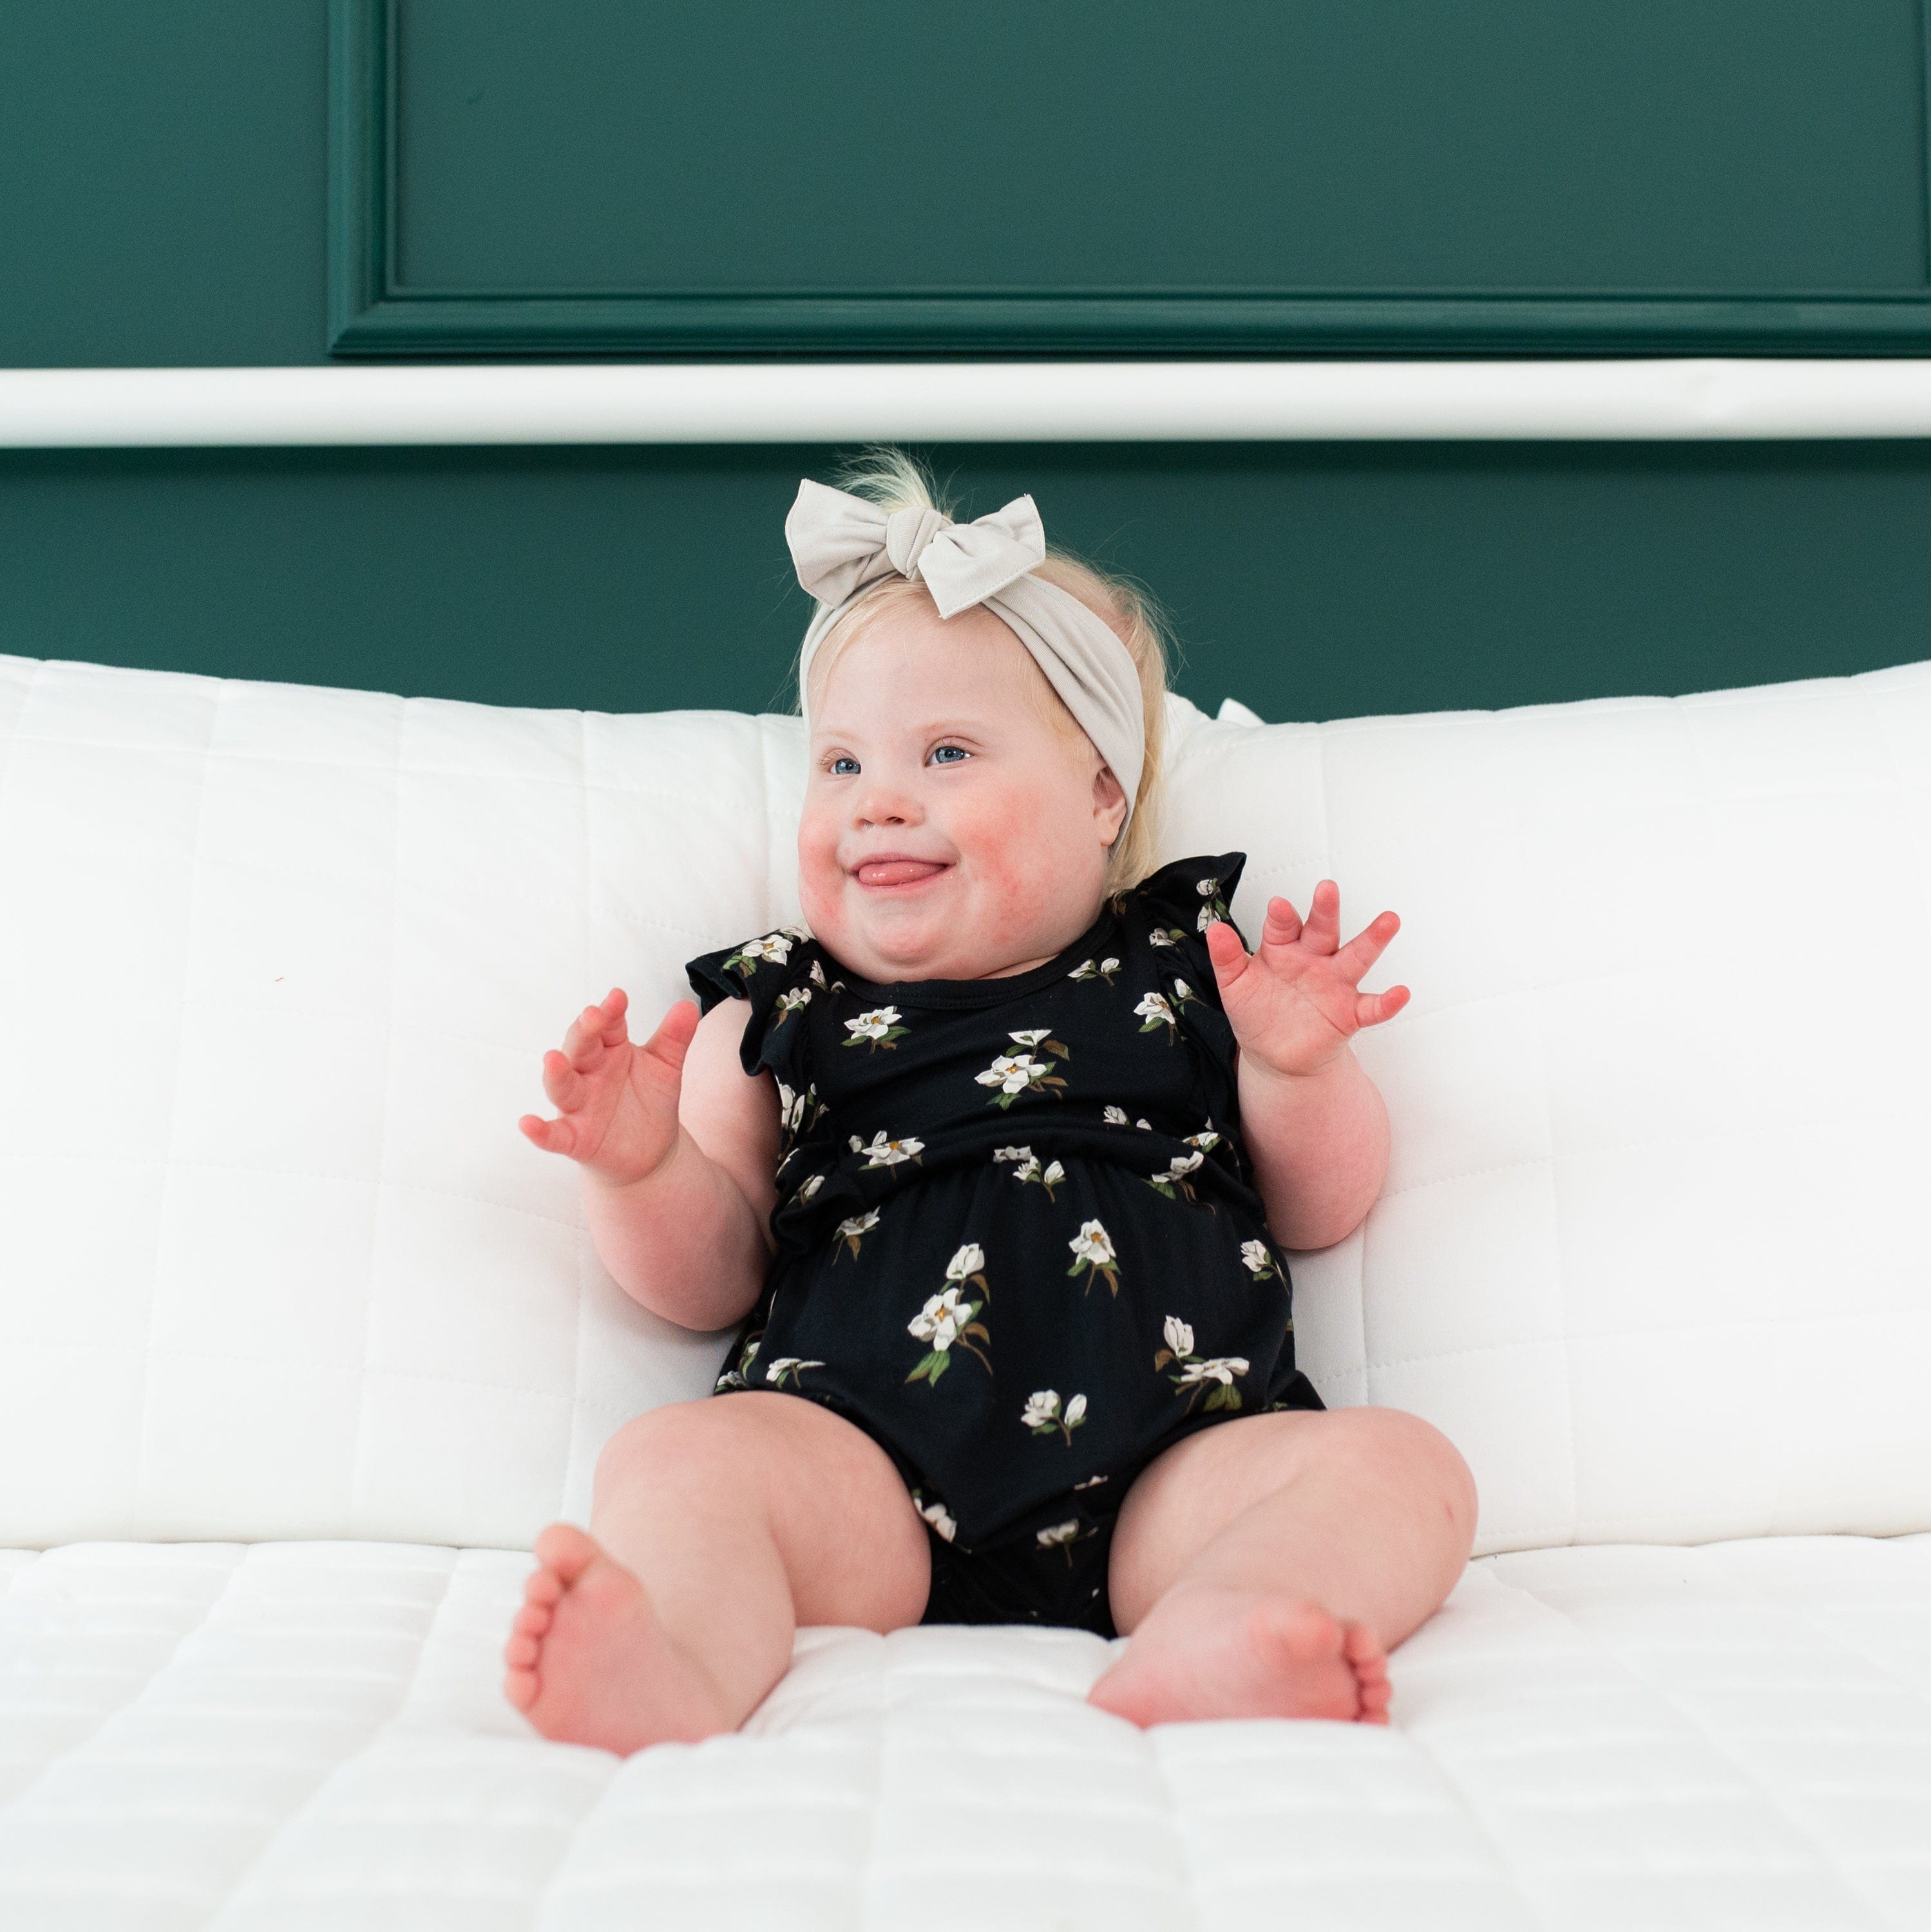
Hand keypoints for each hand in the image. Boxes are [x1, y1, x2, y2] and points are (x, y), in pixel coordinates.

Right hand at [517, 987, 702, 1187]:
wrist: (650, 1151)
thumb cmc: (649, 1100)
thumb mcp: (666, 1066)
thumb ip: (675, 1038)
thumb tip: (688, 1006)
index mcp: (610, 1049)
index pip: (608, 1025)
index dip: (611, 1011)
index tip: (618, 997)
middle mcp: (589, 1072)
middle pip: (580, 1047)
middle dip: (584, 1031)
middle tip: (592, 1016)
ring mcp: (579, 1105)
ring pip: (562, 1086)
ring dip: (556, 1073)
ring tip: (553, 1058)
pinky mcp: (575, 1138)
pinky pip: (554, 1135)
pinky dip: (540, 1131)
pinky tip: (528, 1124)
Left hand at [1203, 881, 1407, 1080]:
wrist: (1274, 1056)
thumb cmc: (1257, 1013)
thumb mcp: (1235, 986)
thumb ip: (1227, 958)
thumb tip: (1214, 929)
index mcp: (1282, 948)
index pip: (1282, 926)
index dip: (1281, 917)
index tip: (1278, 906)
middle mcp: (1312, 959)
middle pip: (1321, 930)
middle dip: (1325, 910)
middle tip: (1327, 890)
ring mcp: (1334, 984)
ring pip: (1355, 957)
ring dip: (1372, 940)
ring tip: (1388, 921)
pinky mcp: (1349, 1013)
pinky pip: (1371, 1007)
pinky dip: (1387, 1002)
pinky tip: (1400, 993)